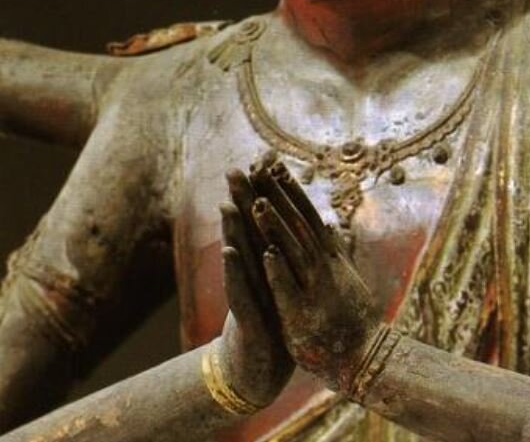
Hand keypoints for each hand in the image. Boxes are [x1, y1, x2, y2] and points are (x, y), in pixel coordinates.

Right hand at [218, 170, 292, 408]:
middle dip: (241, 201)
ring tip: (227, 204)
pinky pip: (239, 292)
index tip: (264, 161)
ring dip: (233, 231)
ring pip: (239, 258)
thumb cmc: (273, 324)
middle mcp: (253, 274)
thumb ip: (287, 256)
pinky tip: (229, 252)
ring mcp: (247, 295)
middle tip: (233, 170)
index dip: (265, 193)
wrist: (257, 370)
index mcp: (267, 264)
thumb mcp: (284, 286)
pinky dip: (235, 272)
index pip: (265, 223)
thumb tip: (301, 225)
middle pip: (248, 232)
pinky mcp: (246, 319)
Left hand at [246, 161, 381, 392]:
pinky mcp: (304, 316)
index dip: (288, 190)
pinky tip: (265, 253)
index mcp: (330, 256)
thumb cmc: (353, 317)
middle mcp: (324, 267)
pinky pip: (290, 291)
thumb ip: (336, 249)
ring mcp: (315, 290)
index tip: (271, 164)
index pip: (306, 215)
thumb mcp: (345, 277)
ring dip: (276, 228)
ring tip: (257, 203)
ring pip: (293, 252)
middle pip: (297, 224)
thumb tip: (331, 224)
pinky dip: (279, 272)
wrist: (365, 358)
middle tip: (257, 168)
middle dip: (277, 196)